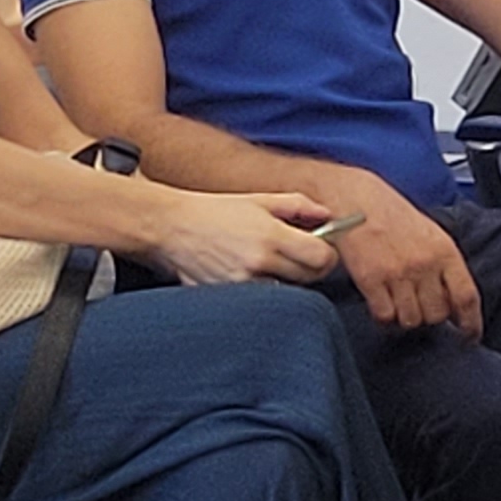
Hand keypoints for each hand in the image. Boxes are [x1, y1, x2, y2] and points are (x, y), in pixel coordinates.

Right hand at [150, 189, 340, 288]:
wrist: (172, 227)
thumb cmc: (216, 212)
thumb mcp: (260, 200)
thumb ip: (299, 206)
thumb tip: (328, 215)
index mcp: (271, 236)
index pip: (322, 258)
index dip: (328, 255)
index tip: (322, 250)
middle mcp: (259, 262)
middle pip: (309, 279)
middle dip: (310, 268)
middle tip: (298, 256)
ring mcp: (243, 284)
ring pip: (285, 292)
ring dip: (286, 281)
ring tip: (270, 264)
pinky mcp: (228, 297)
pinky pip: (260, 300)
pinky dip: (264, 290)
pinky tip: (251, 274)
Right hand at [326, 178, 484, 337]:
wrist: (355, 198)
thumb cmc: (390, 213)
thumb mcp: (429, 233)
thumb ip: (443, 264)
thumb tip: (452, 297)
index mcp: (445, 250)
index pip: (467, 297)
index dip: (471, 323)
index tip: (469, 336)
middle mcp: (425, 264)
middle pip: (437, 314)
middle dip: (430, 316)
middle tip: (419, 306)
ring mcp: (398, 273)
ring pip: (411, 320)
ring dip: (405, 317)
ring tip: (398, 302)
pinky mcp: (371, 280)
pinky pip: (385, 315)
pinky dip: (384, 316)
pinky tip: (381, 304)